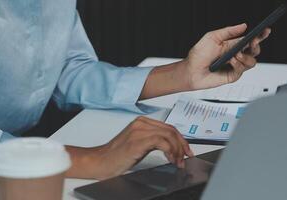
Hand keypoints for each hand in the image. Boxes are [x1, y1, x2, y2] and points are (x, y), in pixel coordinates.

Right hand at [66, 116, 193, 179]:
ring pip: (169, 135)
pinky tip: (170, 159)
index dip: (181, 139)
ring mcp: (139, 130)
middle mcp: (141, 123)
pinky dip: (170, 151)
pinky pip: (162, 142)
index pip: (168, 127)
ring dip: (177, 150)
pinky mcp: (138, 140)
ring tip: (177, 161)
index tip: (186, 150)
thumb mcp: (138, 144)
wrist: (100, 161)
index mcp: (142, 122)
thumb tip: (172, 147)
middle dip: (182, 145)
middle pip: (171, 130)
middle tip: (185, 157)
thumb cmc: (116, 155)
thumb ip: (153, 141)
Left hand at [182, 23, 270, 89]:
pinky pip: (242, 70)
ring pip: (252, 61)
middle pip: (255, 51)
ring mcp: (235, 66)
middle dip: (256, 45)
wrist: (191, 71)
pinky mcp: (233, 75)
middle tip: (251, 42)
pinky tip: (231, 61)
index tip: (265, 31)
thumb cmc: (199, 55)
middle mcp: (236, 55)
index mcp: (232, 44)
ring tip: (235, 54)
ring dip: (245, 57)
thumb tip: (243, 26)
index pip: (250, 40)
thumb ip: (229, 31)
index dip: (260, 35)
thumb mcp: (212, 37)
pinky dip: (238, 64)